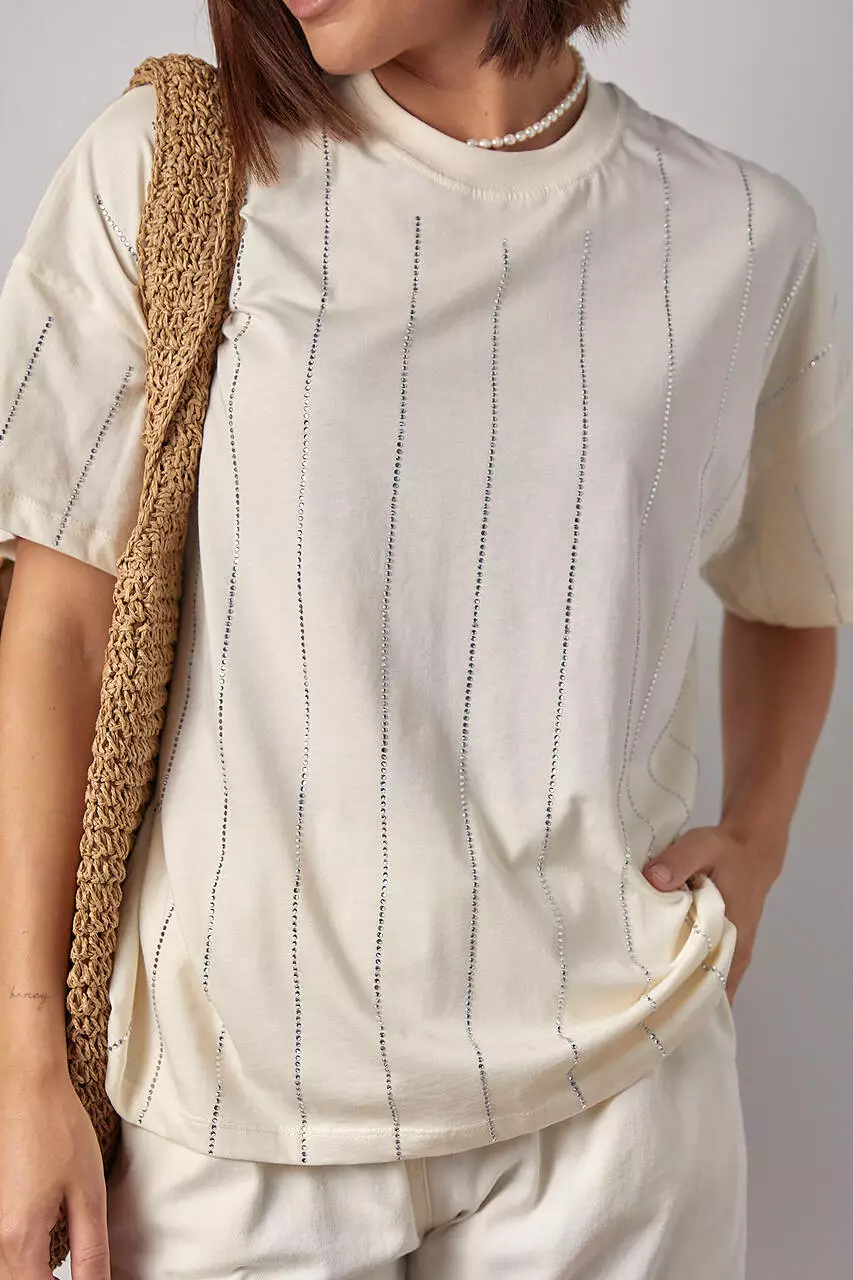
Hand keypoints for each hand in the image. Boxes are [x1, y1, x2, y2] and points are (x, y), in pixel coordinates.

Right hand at [0, 1067, 109, 1278]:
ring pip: (10, 1272)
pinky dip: (27, 1260)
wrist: (27, 1089)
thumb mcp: (88, 1193)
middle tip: (84, 1274)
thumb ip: (91, 1251)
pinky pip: (6, 1254)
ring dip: (37, 1274)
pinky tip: (47, 1251)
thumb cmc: (58, 1130)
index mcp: (19, 1240)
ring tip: (66, 1268)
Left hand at [643, 824, 785, 1003]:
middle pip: (705, 990)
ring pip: (706, 985)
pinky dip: (688, 981)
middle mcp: (735, 953)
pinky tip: (660, 989)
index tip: (652, 1014)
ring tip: (643, 1008)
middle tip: (637, 1015)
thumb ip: (677, 861)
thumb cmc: (725, 852)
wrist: (750, 849)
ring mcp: (732, 953)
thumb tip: (653, 881)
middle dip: (675, 1003)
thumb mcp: (701, 846)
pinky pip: (707, 974)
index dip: (682, 1000)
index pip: (709, 982)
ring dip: (681, 993)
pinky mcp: (725, 948)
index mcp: (731, 934)